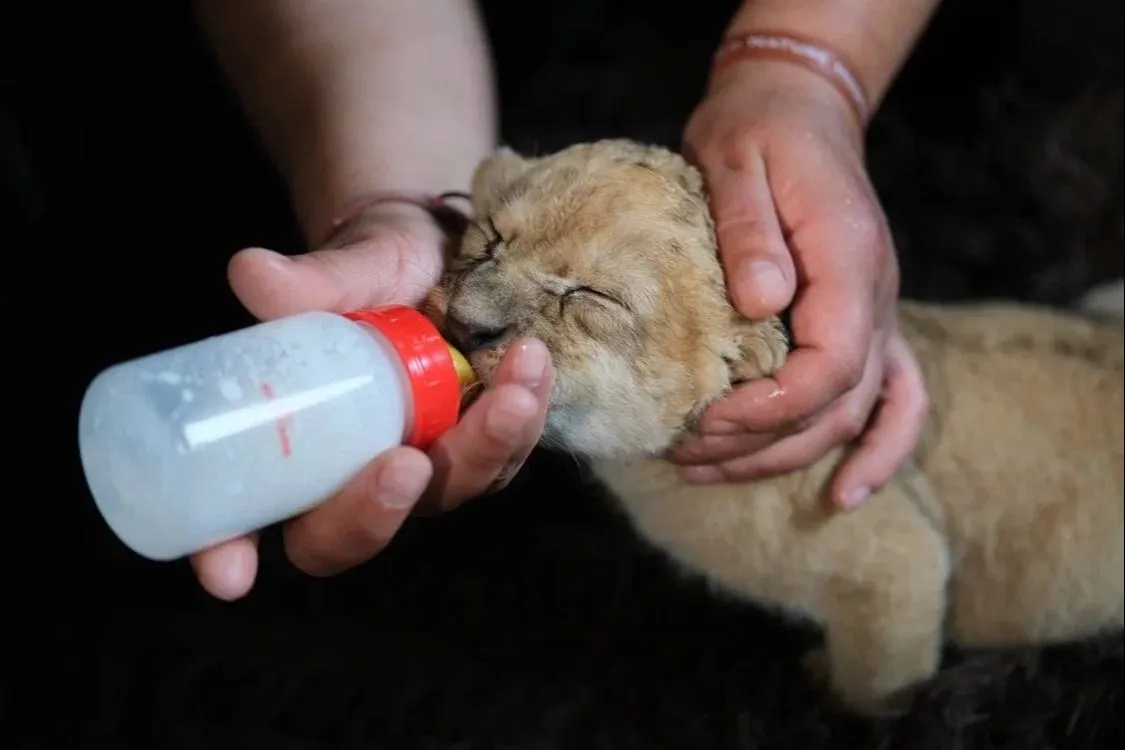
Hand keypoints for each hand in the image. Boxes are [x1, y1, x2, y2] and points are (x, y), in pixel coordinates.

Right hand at [189, 204, 552, 600]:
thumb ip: (311, 283)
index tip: (230, 574)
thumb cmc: (373, 267)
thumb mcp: (350, 269)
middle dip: (374, 513)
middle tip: (405, 463)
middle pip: (344, 536)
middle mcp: (348, 473)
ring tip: (511, 384)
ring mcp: (417, 468)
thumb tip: (252, 273)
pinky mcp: (476, 451)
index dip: (224, 552)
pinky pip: (500, 456)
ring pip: (441, 495)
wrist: (438, 251)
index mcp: (288, 443)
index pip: (238, 517)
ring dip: (481, 449)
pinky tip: (530, 364)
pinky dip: (520, 417)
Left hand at [673, 60, 928, 508]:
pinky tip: (844, 495)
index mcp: (847, 262)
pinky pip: (895, 400)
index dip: (770, 408)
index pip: (829, 365)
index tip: (704, 419)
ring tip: (709, 474)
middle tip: (682, 454)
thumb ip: (748, 230)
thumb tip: (759, 303)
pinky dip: (878, 450)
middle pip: (836, 407)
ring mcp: (876, 314)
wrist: (798, 109)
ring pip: (854, 416)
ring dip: (785, 457)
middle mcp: (875, 298)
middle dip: (758, 445)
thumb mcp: (736, 161)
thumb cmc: (758, 132)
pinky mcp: (861, 322)